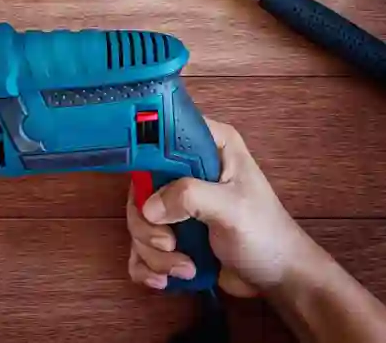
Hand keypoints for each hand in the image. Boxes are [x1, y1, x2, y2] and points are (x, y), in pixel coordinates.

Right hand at [126, 119, 315, 295]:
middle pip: (140, 187)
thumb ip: (189, 196)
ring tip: (184, 267)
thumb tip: (148, 208)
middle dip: (148, 224)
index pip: (163, 135)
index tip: (147, 191)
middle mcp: (187, 171)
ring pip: (139, 221)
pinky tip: (165, 279)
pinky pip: (140, 246)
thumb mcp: (232, 208)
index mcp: (209, 148)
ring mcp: (176, 204)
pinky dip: (147, 265)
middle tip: (169, 243)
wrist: (276, 278)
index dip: (146, 159)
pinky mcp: (170, 232)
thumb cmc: (266, 235)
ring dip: (153, 252)